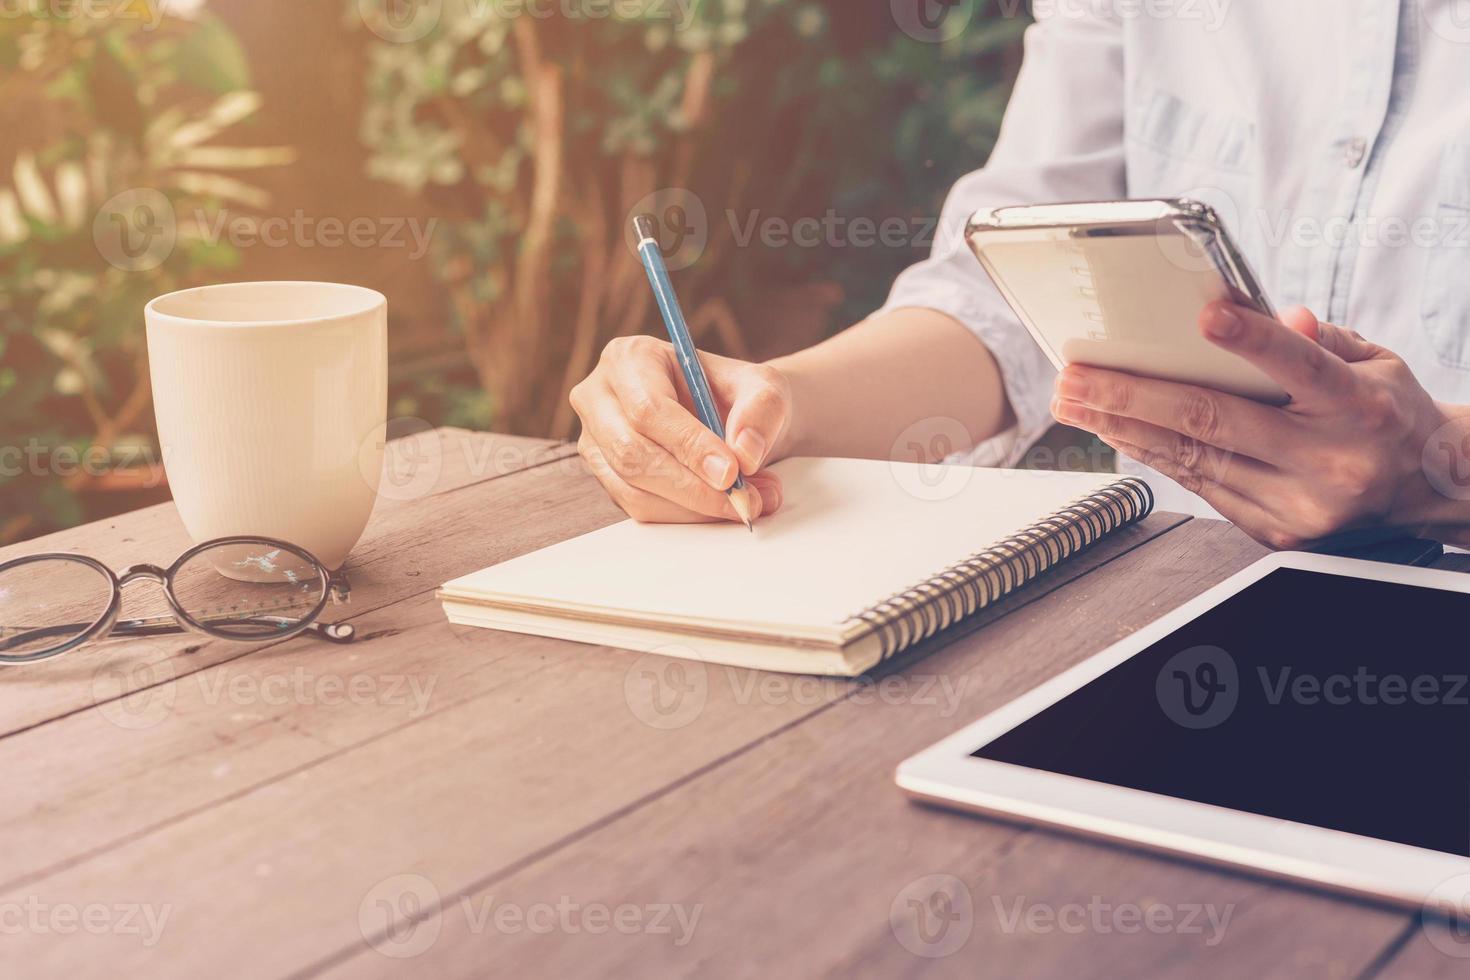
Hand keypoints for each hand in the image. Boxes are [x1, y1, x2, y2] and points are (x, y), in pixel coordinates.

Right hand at [570, 336, 789, 523]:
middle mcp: (600, 397)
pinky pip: (640, 509)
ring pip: (633, 490)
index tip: (731, 473)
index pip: (648, 409)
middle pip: (632, 453)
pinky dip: (686, 517)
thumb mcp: (764, 387)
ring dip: (694, 508)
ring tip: (748, 501)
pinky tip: (722, 507)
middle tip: (744, 499)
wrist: (733, 417)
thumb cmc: (739, 394)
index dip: (689, 445)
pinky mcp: (608, 476)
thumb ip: (762, 410)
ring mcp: (596, 441)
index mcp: (630, 358)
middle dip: (692, 486)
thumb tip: (744, 453)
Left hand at [1050, 302, 1456, 549]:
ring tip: (1075, 402)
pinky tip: (1116, 431)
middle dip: (1134, 395)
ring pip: (1194, 458)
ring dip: (1123, 427)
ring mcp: (1299, 504)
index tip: (1207, 313)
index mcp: (1360, 408)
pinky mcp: (1275, 531)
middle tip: (1077, 376)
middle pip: (1217, 421)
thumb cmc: (1388, 414)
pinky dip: (1153, 454)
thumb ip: (1319, 341)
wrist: (1428, 491)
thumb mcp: (1375, 363)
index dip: (1252, 340)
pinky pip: (1200, 484)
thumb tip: (1277, 316)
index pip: (1300, 367)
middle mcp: (1329, 461)